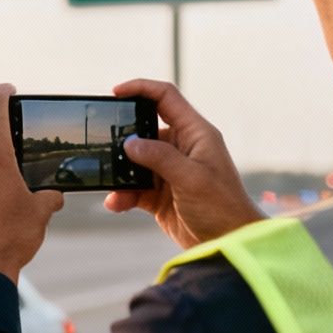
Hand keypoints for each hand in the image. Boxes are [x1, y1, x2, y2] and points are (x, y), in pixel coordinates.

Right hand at [101, 79, 263, 249]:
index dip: (141, 89)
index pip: (166, 98)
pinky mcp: (160, 194)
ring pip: (135, 162)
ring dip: (120, 172)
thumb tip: (129, 143)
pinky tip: (116, 203)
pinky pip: (134, 187)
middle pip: (145, 129)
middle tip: (103, 145)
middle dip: (122, 137)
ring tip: (111, 184)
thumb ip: (159, 157)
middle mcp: (182, 148)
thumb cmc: (222, 207)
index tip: (115, 93)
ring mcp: (170, 171)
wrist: (228, 243)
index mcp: (196, 134)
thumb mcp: (191, 178)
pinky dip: (123, 194)